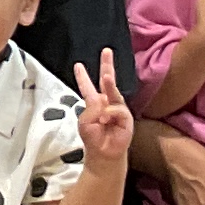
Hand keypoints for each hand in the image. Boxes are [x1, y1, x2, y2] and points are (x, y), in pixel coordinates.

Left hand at [75, 48, 134, 166]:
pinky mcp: (126, 118)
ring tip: (106, 79)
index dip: (83, 76)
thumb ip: (92, 107)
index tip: (77, 65)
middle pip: (108, 81)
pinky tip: (106, 119)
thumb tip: (105, 103)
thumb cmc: (93, 137)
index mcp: (94, 103)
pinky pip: (118, 109)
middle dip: (107, 65)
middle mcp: (107, 102)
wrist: (103, 154)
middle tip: (106, 51)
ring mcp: (118, 109)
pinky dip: (110, 113)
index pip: (88, 87)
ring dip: (109, 85)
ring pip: (114, 92)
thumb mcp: (86, 120)